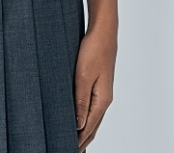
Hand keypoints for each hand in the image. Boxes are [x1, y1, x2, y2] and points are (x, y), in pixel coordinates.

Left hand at [74, 26, 116, 151]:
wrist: (103, 32)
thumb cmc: (93, 50)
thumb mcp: (83, 76)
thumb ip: (81, 101)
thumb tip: (79, 125)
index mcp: (101, 99)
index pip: (89, 127)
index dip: (80, 140)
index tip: (70, 150)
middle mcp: (104, 98)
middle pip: (93, 125)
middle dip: (83, 139)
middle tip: (73, 150)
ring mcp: (102, 91)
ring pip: (93, 116)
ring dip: (85, 130)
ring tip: (77, 141)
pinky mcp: (98, 83)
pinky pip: (92, 106)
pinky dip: (86, 116)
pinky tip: (81, 117)